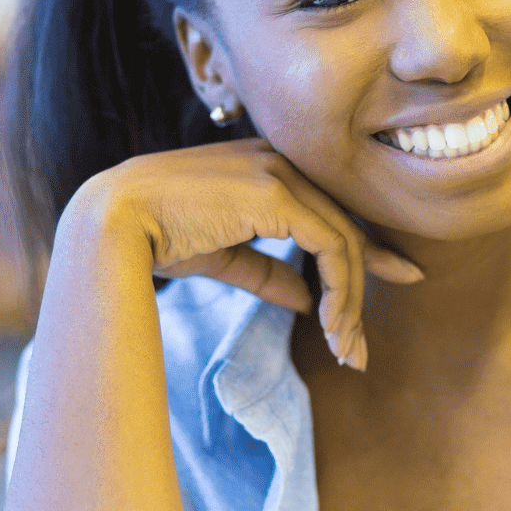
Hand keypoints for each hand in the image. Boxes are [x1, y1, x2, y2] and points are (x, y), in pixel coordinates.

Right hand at [66, 138, 422, 368]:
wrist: (112, 223)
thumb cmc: (155, 237)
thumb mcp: (224, 256)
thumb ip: (268, 272)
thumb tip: (308, 301)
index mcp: (266, 166)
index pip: (332, 209)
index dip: (366, 251)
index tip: (398, 280)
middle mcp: (280, 160)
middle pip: (345, 226)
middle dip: (362, 290)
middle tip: (361, 350)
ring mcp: (280, 171)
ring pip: (344, 240)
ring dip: (349, 304)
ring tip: (346, 351)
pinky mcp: (276, 193)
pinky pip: (330, 245)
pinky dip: (340, 291)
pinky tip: (332, 326)